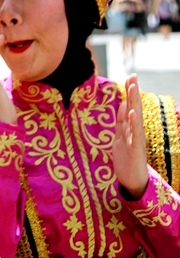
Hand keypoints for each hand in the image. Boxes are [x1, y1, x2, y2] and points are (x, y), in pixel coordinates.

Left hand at [113, 75, 148, 198]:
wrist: (133, 181)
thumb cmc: (127, 158)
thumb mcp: (121, 137)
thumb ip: (122, 122)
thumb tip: (124, 104)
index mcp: (130, 128)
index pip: (130, 106)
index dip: (130, 93)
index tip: (130, 77)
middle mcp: (136, 132)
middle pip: (134, 109)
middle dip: (133, 93)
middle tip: (133, 76)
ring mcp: (136, 140)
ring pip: (136, 119)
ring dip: (134, 104)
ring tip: (133, 89)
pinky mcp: (136, 151)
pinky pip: (135, 136)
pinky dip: (134, 124)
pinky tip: (133, 113)